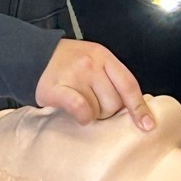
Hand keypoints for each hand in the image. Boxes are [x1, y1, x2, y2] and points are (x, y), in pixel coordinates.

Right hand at [35, 38, 154, 127]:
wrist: (33, 56)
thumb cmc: (68, 64)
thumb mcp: (94, 61)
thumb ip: (112, 79)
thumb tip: (136, 110)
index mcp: (103, 57)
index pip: (128, 84)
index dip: (139, 107)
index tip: (147, 125)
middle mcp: (90, 64)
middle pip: (114, 102)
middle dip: (108, 111)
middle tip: (94, 105)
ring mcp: (73, 75)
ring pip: (98, 110)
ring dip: (93, 114)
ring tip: (81, 104)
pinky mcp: (56, 89)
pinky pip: (81, 109)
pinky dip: (83, 117)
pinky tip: (79, 116)